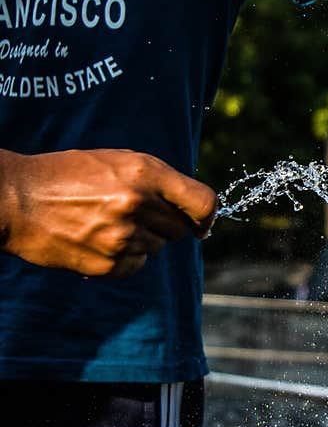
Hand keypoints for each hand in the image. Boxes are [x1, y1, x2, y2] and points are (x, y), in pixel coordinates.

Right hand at [0, 149, 216, 277]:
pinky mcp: (108, 264)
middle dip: (166, 223)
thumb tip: (200, 211)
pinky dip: (125, 257)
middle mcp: (138, 204)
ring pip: (157, 247)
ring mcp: (123, 237)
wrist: (15, 200)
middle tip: (136, 213)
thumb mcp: (120, 161)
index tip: (204, 223)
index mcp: (145, 173)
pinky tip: (98, 239)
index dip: (208, 216)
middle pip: (181, 229)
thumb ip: (161, 181)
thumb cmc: (71, 174)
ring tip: (107, 221)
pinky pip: (137, 265)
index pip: (204, 202)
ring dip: (142, 238)